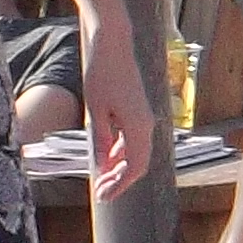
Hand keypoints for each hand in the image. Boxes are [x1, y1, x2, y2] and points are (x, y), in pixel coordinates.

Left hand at [71, 16, 153, 198]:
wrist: (113, 46)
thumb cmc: (102, 75)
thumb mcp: (95, 111)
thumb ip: (100, 141)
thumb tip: (102, 167)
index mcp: (138, 126)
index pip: (135, 166)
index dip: (120, 185)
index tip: (103, 197)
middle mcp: (147, 124)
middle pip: (139, 162)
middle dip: (121, 180)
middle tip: (100, 193)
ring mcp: (144, 117)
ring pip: (137, 152)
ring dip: (120, 167)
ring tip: (101, 178)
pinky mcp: (138, 111)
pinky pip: (134, 140)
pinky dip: (121, 152)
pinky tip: (107, 157)